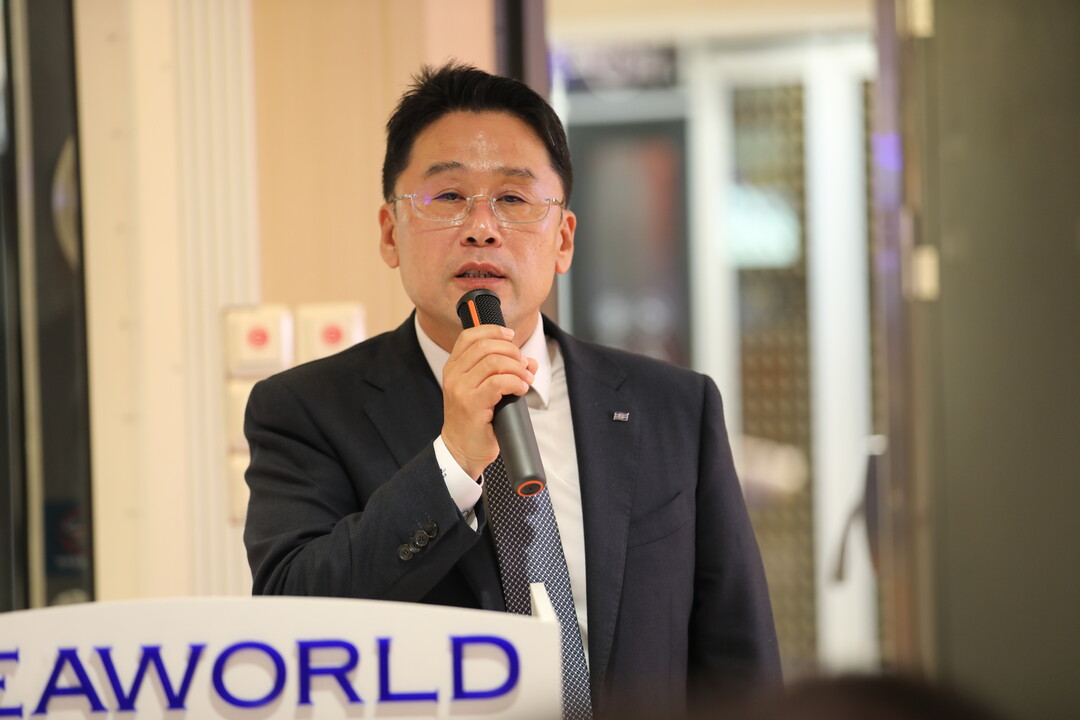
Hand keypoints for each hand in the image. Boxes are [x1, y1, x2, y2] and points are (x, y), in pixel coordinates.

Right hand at [441, 325, 538, 479]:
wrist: (462, 450)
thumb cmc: (474, 421)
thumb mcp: (485, 390)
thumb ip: (503, 371)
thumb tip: (530, 360)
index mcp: (453, 368)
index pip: (469, 336)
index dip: (493, 331)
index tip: (511, 336)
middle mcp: (454, 376)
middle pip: (485, 346)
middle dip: (511, 351)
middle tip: (524, 365)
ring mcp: (461, 390)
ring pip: (493, 362)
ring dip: (517, 368)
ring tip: (526, 378)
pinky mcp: (472, 405)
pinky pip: (498, 383)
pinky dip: (515, 382)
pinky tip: (521, 389)